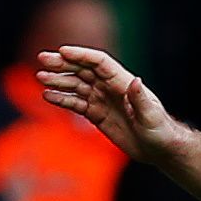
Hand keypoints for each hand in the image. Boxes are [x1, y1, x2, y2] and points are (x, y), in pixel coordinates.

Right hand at [36, 45, 181, 162]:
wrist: (158, 148)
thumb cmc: (160, 130)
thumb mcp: (152, 115)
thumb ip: (141, 99)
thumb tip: (135, 80)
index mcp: (123, 82)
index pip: (99, 62)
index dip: (81, 55)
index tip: (62, 51)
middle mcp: (110, 87)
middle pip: (83, 70)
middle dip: (63, 64)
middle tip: (42, 59)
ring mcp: (102, 99)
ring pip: (76, 85)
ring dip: (58, 80)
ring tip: (40, 77)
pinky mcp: (97, 114)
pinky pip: (76, 104)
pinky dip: (62, 99)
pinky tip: (48, 96)